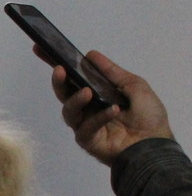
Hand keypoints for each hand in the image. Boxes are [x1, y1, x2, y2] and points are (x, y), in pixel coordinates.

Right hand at [50, 49, 173, 165]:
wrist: (154, 145)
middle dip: (59, 81)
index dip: (57, 65)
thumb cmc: (148, 116)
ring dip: (76, 99)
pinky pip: (86, 126)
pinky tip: (113, 110)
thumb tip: (91, 55)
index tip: (41, 49)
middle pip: (64, 93)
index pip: (73, 77)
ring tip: (88, 93)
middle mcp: (86, 107)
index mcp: (96, 93)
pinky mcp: (86, 139)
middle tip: (60, 70)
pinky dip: (99, 117)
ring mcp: (84, 124)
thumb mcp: (135, 86)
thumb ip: (113, 72)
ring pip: (69, 110)